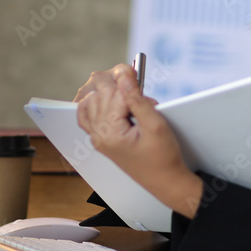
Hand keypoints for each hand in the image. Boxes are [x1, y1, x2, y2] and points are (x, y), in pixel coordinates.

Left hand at [75, 65, 202, 218]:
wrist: (165, 181)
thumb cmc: (163, 157)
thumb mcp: (155, 125)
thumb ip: (137, 98)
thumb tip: (124, 75)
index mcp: (110, 133)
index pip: (113, 93)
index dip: (126, 78)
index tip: (135, 69)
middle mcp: (99, 135)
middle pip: (99, 93)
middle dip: (118, 83)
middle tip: (137, 82)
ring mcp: (97, 138)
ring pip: (90, 100)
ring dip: (108, 91)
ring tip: (129, 93)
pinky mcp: (101, 139)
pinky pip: (85, 116)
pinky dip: (92, 102)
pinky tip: (106, 97)